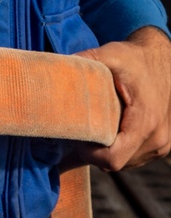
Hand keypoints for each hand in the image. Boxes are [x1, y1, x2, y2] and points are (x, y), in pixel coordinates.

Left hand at [77, 26, 170, 171]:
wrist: (163, 60)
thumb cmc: (136, 58)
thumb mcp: (111, 54)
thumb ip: (86, 60)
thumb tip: (58, 66)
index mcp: (145, 122)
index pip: (113, 158)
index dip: (90, 154)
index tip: (76, 136)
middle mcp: (157, 139)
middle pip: (116, 162)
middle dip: (94, 151)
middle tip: (79, 129)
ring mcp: (160, 145)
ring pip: (124, 162)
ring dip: (106, 150)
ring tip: (93, 126)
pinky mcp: (159, 145)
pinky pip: (132, 157)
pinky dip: (118, 148)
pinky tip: (107, 128)